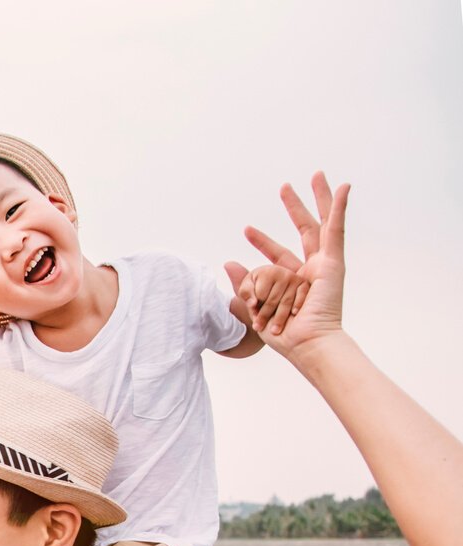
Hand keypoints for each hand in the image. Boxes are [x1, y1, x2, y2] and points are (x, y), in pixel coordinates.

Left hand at [224, 262, 308, 335]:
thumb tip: (229, 265)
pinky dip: (295, 308)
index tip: (253, 311)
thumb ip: (242, 287)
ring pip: (284, 303)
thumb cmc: (259, 300)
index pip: (259, 294)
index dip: (255, 305)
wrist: (273, 308)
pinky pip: (299, 299)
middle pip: (271, 299)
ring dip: (278, 319)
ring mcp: (294, 278)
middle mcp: (281, 271)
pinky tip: (293, 315)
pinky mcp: (305, 285)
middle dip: (264, 314)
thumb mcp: (248, 293)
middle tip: (259, 326)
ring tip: (273, 331)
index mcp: (265, 271)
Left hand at [234, 172, 349, 360]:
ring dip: (320, 198)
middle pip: (306, 230)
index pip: (278, 254)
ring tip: (316, 174)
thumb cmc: (284, 335)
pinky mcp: (334, 263)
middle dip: (295, 207)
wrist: (305, 344)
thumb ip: (244, 283)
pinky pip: (337, 229)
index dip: (261, 241)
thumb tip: (228, 263)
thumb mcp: (255, 305)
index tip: (245, 229)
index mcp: (294, 281)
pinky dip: (340, 207)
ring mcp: (325, 265)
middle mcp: (312, 270)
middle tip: (284, 186)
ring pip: (323, 224)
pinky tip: (343, 187)